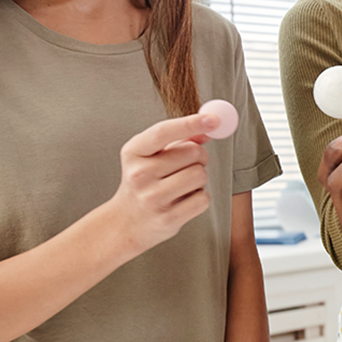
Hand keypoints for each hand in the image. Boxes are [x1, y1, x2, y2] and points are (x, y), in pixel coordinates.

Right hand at [110, 112, 217, 254]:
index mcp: (133, 152)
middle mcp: (139, 174)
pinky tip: (183, 200)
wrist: (126, 222)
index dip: (191, 123)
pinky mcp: (167, 219)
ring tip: (183, 185)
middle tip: (188, 165)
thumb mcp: (152, 155)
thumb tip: (210, 126)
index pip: (163, 132)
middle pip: (192, 152)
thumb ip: (181, 139)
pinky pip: (203, 198)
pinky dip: (200, 197)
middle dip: (199, 156)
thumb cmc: (145, 182)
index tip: (214, 119)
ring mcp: (152, 198)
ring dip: (200, 178)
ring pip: (200, 175)